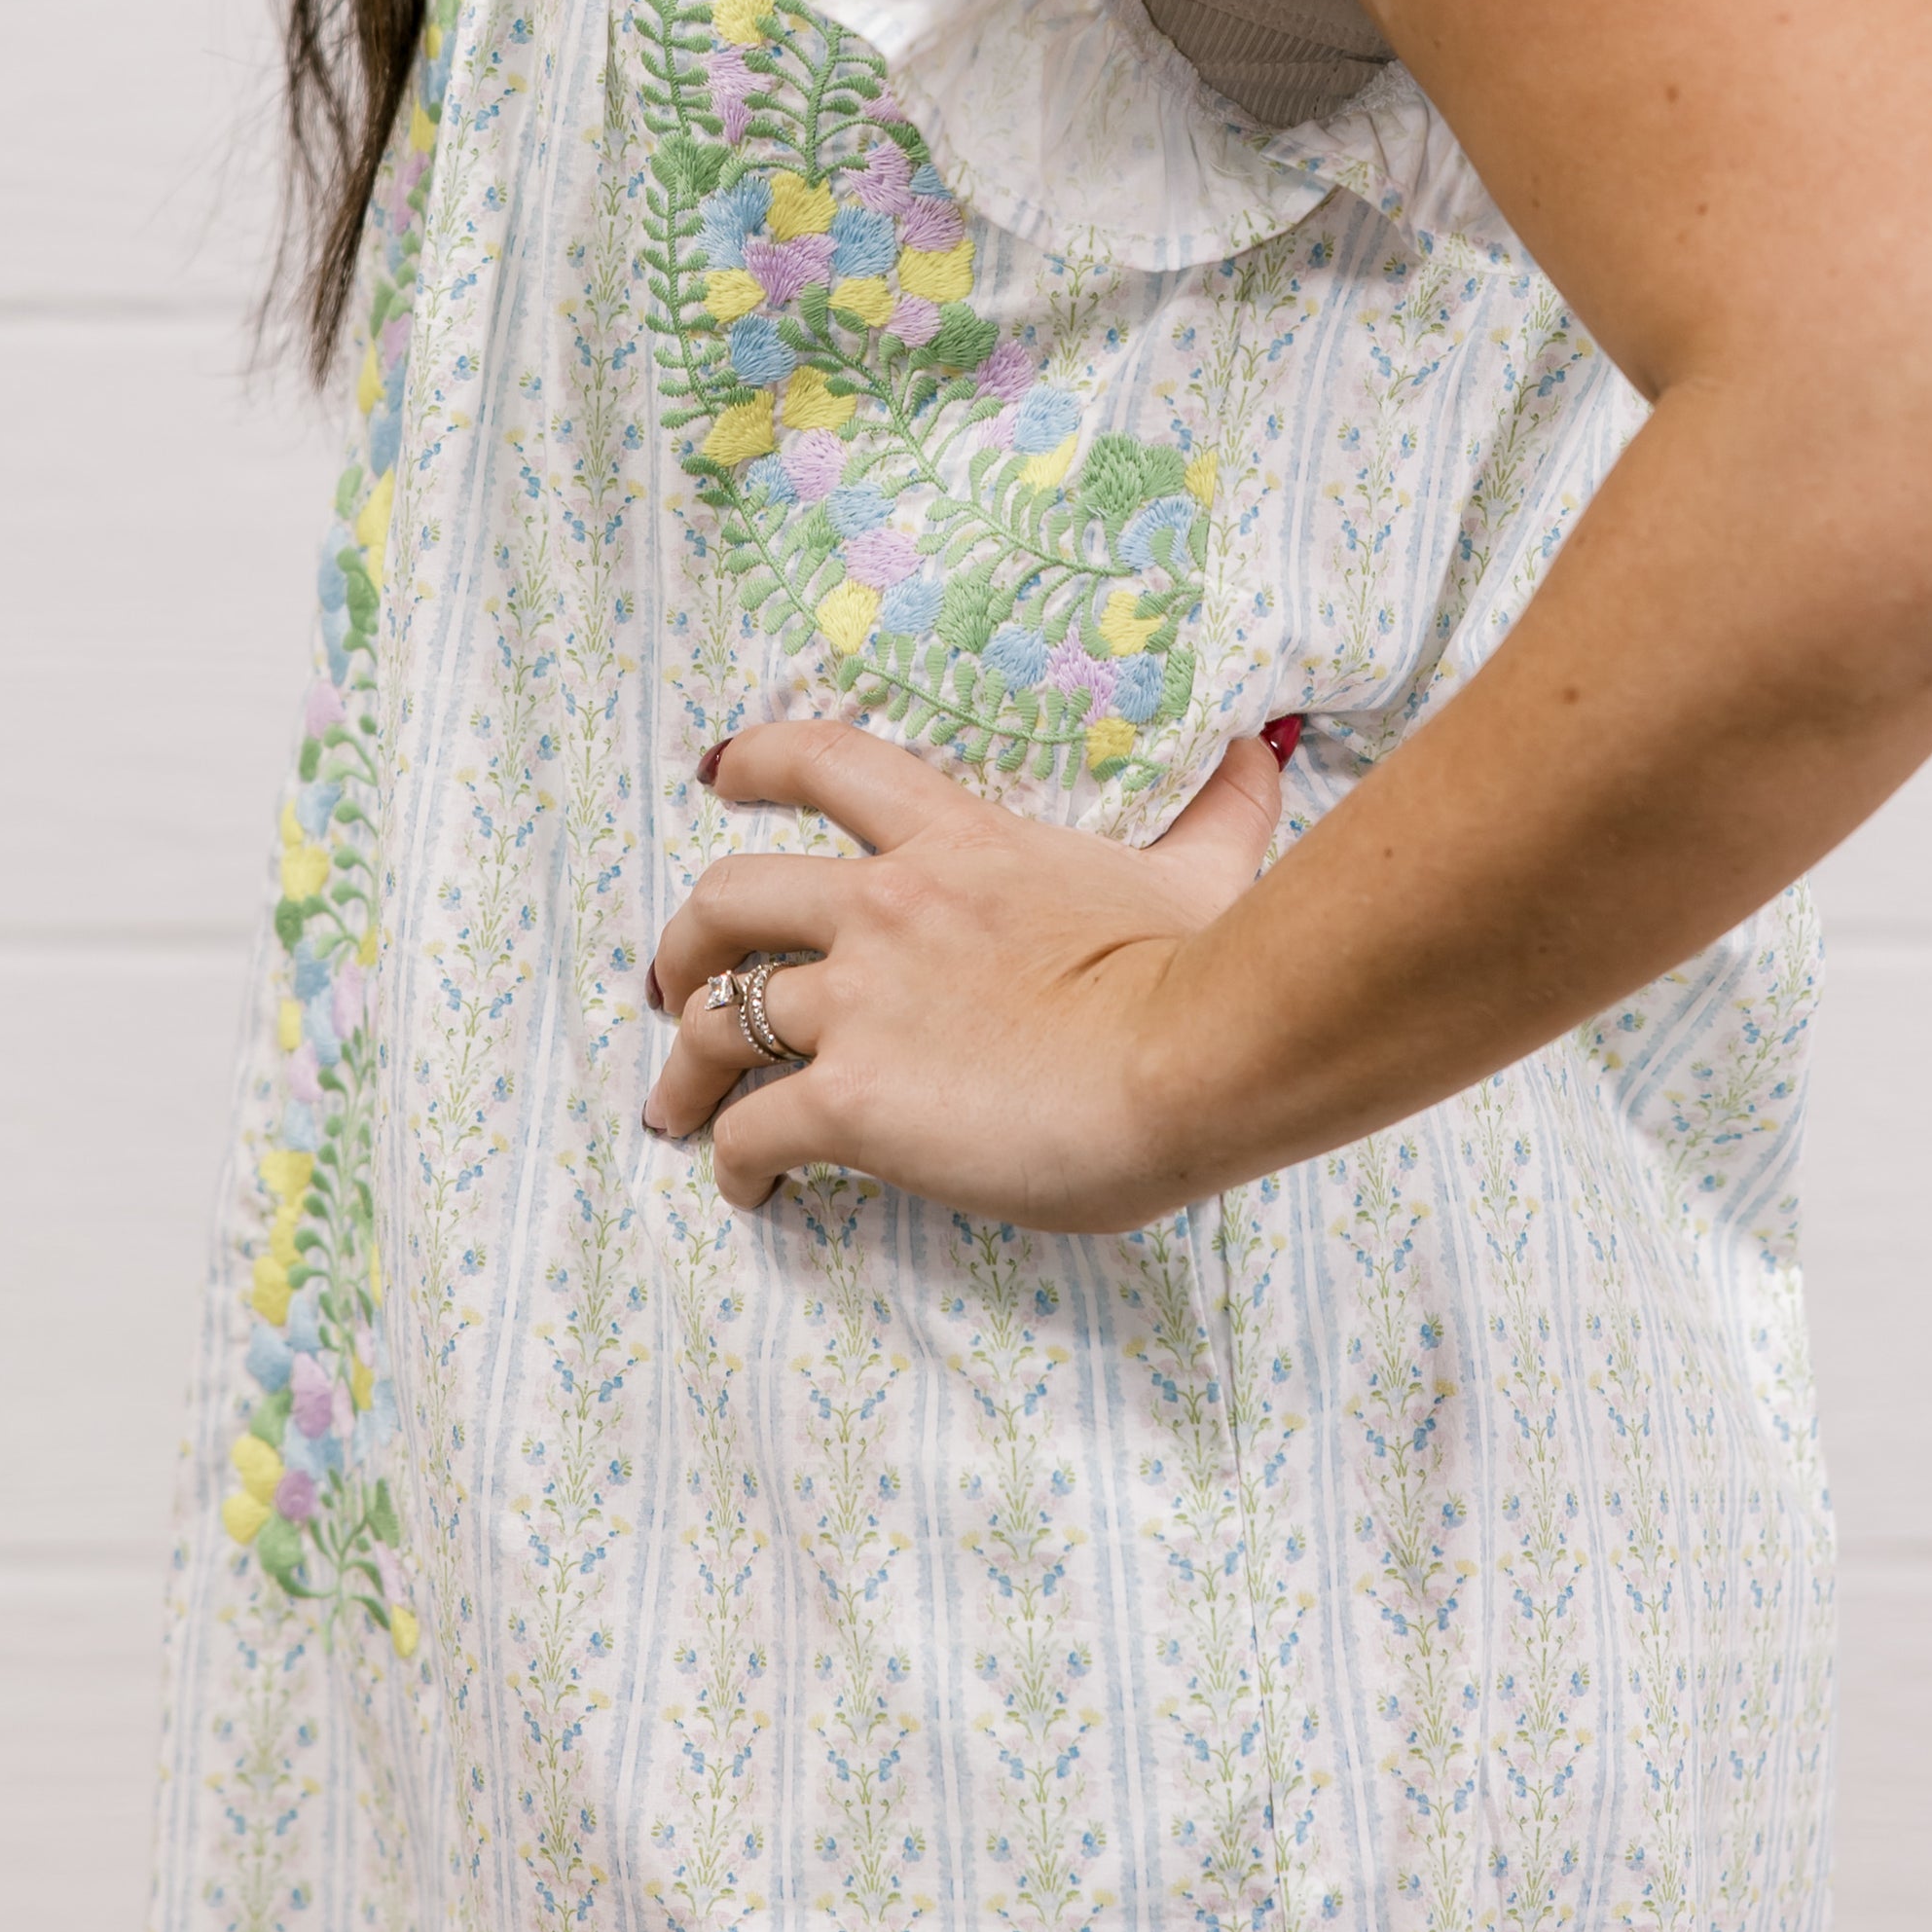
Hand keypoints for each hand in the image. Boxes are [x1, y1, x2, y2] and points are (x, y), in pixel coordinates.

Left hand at [641, 717, 1289, 1224]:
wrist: (1194, 1055)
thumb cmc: (1203, 970)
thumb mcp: (1203, 870)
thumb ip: (1219, 809)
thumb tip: (1260, 747)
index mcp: (958, 842)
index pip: (826, 763)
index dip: (756, 760)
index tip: (717, 775)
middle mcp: (887, 906)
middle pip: (730, 897)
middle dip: (684, 942)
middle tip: (671, 984)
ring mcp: (862, 1002)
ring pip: (718, 1018)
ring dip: (684, 1067)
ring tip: (677, 1109)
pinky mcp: (854, 1099)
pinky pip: (753, 1129)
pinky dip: (732, 1159)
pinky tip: (745, 1185)